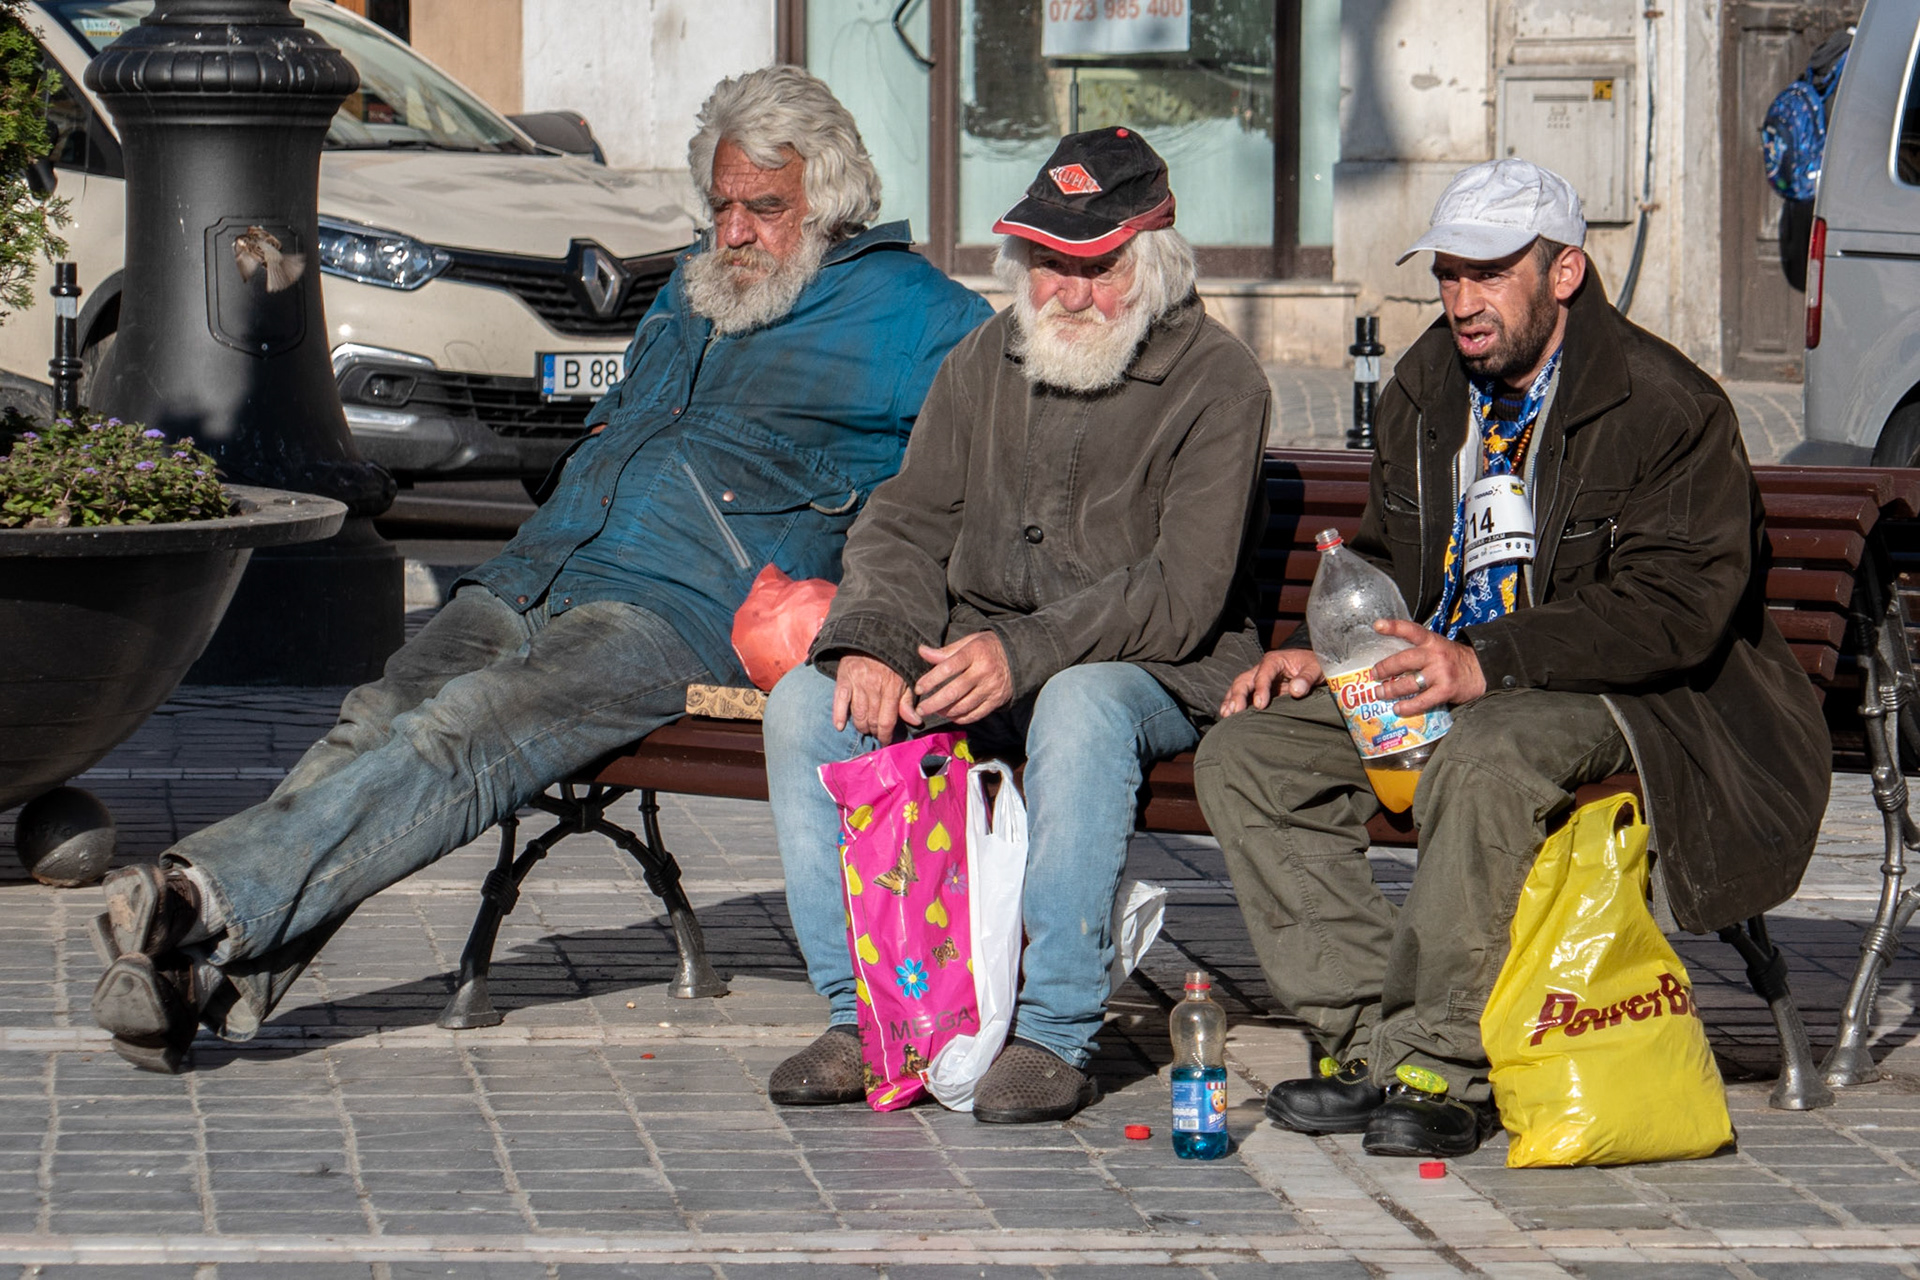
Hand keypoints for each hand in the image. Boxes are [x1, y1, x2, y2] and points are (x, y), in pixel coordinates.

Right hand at [833, 653, 914, 740]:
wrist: (873, 636)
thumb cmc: (892, 660)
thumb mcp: (906, 678)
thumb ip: (908, 701)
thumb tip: (915, 721)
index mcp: (891, 687)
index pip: (887, 721)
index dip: (886, 736)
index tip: (885, 741)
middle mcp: (873, 687)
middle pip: (871, 720)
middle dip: (874, 731)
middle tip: (875, 733)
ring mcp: (857, 683)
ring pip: (857, 715)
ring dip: (861, 726)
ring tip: (864, 728)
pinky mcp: (843, 678)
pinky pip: (839, 701)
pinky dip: (838, 715)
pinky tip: (840, 726)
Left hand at [911, 632, 1012, 724]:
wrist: (1019, 656)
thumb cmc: (987, 647)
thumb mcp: (969, 642)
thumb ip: (945, 650)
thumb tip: (922, 651)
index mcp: (975, 653)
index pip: (948, 668)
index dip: (931, 680)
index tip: (918, 688)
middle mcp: (983, 672)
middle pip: (954, 691)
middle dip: (934, 703)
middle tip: (921, 709)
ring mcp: (991, 688)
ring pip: (964, 706)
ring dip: (946, 712)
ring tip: (934, 711)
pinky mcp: (996, 701)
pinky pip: (976, 714)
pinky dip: (961, 718)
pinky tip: (951, 716)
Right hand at [1220, 648, 1324, 716]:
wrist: (1312, 665)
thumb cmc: (1314, 665)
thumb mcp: (1315, 668)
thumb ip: (1306, 678)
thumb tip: (1296, 690)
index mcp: (1275, 661)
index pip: (1263, 673)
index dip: (1260, 688)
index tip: (1260, 704)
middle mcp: (1262, 668)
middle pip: (1244, 680)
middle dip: (1238, 695)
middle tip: (1236, 711)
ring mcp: (1258, 679)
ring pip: (1239, 687)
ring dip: (1231, 700)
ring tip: (1226, 714)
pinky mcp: (1258, 689)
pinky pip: (1242, 695)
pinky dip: (1233, 703)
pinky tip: (1227, 714)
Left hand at [1367, 619, 1485, 713]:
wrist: (1482, 670)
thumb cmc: (1454, 660)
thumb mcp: (1438, 647)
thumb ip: (1419, 650)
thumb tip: (1391, 662)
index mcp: (1432, 641)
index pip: (1411, 630)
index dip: (1393, 627)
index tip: (1377, 626)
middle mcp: (1435, 655)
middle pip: (1403, 660)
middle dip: (1384, 668)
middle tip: (1374, 674)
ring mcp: (1440, 673)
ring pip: (1409, 683)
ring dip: (1391, 690)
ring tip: (1380, 693)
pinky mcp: (1445, 690)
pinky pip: (1422, 701)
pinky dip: (1408, 706)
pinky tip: (1398, 708)